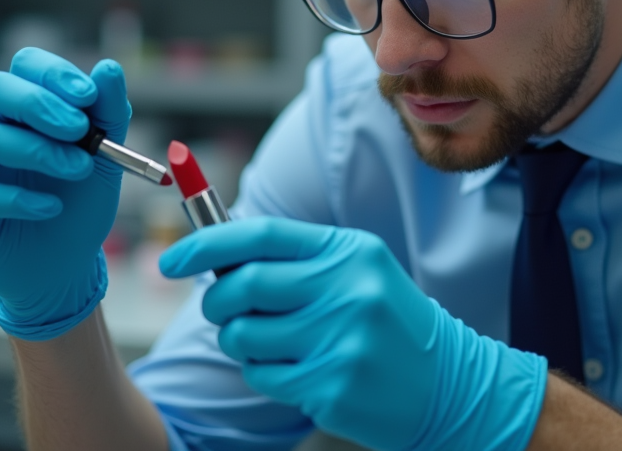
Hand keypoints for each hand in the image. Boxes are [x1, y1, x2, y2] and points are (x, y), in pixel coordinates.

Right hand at [0, 47, 130, 340]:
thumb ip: (110, 114)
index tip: (89, 96)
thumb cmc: (80, 205)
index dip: (53, 74)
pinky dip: (20, 199)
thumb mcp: (106, 159)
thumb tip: (108, 68)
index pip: (25, 66)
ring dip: (41, 152)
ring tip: (79, 170)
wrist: (64, 267)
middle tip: (80, 130)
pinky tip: (52, 208)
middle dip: (40, 104)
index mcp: (26, 110)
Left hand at [160, 217, 547, 450]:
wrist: (448, 385)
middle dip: (218, 299)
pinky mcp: (331, 385)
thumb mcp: (356, 272)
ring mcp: (339, 340)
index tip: (173, 259)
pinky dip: (264, 373)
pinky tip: (299, 371)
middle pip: (243, 284)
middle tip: (225, 310)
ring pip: (243, 335)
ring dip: (240, 341)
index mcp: (348, 252)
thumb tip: (214, 253)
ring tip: (274, 344)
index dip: (206, 242)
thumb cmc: (388, 323)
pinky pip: (261, 375)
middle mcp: (345, 290)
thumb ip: (295, 259)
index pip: (261, 235)